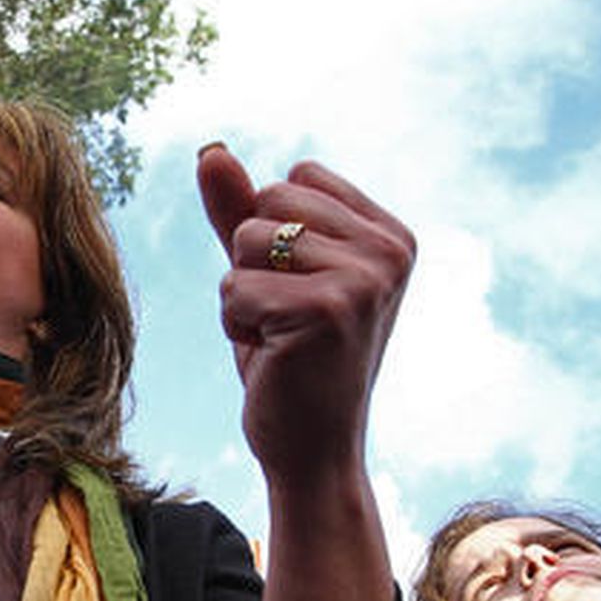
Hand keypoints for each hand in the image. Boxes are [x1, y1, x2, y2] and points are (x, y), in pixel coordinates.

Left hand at [196, 144, 414, 488]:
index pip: (294, 178)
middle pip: (269, 202)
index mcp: (390, 233)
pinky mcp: (327, 309)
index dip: (273, 234)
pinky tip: (274, 356)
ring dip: (242, 296)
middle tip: (286, 318)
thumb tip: (210, 150)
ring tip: (280, 337)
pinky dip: (237, 325)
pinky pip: (235, 287)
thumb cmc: (290, 360)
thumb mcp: (268, 274)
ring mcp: (365, 278)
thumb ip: (242, 211)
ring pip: (247, 244)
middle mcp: (390, 249)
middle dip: (253, 263)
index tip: (301, 290)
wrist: (313, 450)